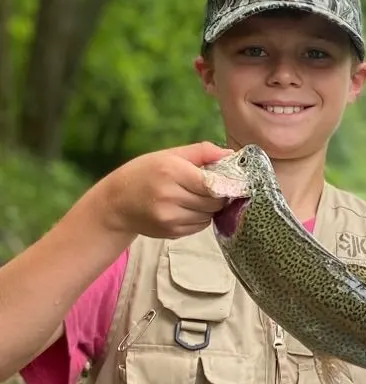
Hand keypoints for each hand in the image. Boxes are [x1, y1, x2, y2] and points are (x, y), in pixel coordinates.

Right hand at [94, 142, 232, 239]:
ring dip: (210, 208)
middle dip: (218, 196)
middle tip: (210, 189)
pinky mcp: (171, 231)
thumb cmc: (145, 173)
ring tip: (195, 198)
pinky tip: (187, 209)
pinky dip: (200, 218)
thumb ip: (202, 152)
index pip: (213, 184)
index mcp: (171, 171)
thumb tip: (231, 154)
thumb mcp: (170, 155)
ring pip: (209, 215)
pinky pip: (200, 226)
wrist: (115, 202)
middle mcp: (169, 195)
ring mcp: (169, 216)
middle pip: (214, 202)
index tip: (230, 182)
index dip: (226, 184)